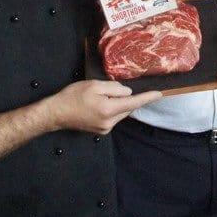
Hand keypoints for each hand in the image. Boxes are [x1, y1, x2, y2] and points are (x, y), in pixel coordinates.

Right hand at [47, 80, 161, 134]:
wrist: (56, 113)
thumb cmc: (73, 97)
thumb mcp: (94, 85)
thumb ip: (114, 88)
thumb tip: (127, 92)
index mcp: (109, 109)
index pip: (134, 103)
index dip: (148, 98)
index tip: (160, 94)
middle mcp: (110, 122)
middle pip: (127, 108)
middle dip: (127, 98)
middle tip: (114, 90)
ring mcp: (105, 128)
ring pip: (121, 113)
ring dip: (119, 104)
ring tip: (103, 96)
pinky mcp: (101, 130)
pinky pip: (113, 117)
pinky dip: (113, 109)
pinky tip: (101, 104)